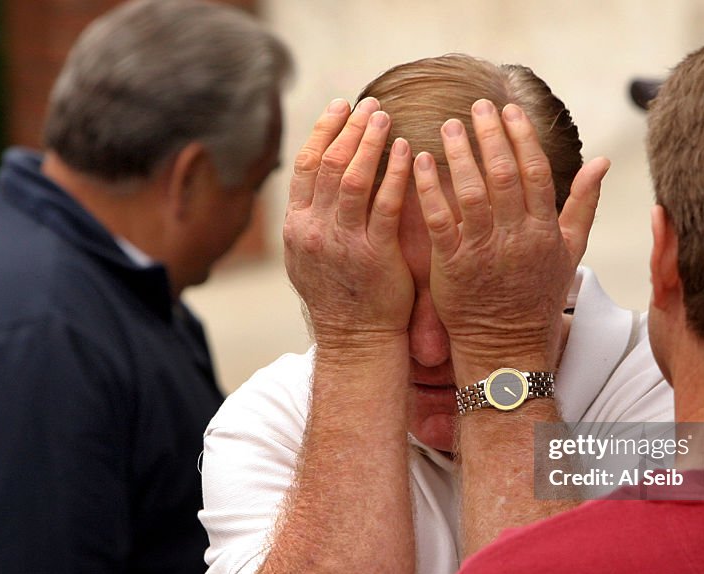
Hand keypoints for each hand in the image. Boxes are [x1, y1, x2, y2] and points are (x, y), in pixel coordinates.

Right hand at [283, 97, 414, 351]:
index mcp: (296, 226)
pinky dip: (394, 174)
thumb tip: (315, 177)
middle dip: (349, 128)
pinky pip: (385, 205)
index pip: (304, 165)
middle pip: (326, 163)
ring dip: (369, 142)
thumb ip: (311, 217)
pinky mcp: (374, 255)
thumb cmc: (340, 295)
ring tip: (386, 117)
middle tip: (370, 103)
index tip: (341, 105)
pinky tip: (407, 152)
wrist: (355, 339)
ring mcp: (342, 243)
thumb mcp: (309, 255)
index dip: (323, 130)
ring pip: (351, 178)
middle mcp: (314, 230)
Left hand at [412, 99, 608, 380]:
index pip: (535, 171)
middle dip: (489, 135)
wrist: (508, 347)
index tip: (508, 109)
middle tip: (476, 107)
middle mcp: (516, 238)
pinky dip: (430, 189)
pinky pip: (439, 220)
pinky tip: (422, 162)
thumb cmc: (539, 297)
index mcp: (545, 231)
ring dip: (459, 155)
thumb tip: (602, 161)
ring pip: (471, 192)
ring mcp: (483, 251)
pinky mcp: (452, 265)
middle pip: (503, 175)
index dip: (521, 137)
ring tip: (449, 126)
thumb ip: (584, 204)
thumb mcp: (571, 252)